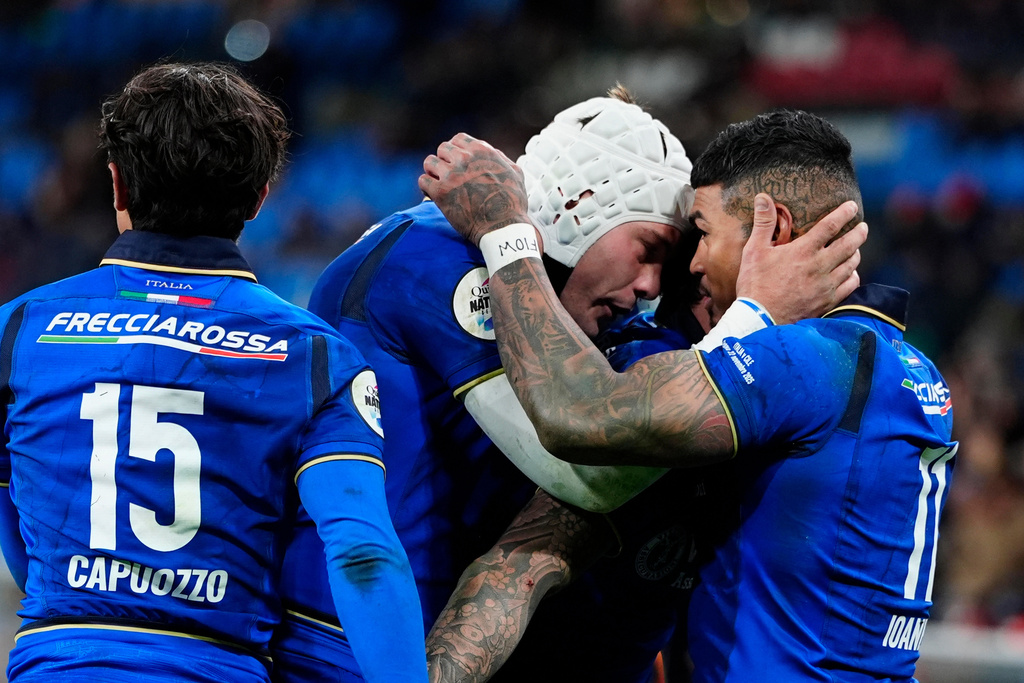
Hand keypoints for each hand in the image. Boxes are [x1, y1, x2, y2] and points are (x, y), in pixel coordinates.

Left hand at [419, 133, 531, 246]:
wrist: (502, 227)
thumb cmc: (512, 203)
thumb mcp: (515, 173)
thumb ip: (501, 158)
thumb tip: (492, 153)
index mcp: (481, 151)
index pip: (459, 139)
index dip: (456, 150)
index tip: (456, 161)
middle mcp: (464, 158)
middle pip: (442, 149)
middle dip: (444, 160)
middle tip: (447, 174)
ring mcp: (450, 174)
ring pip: (429, 162)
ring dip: (433, 172)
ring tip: (438, 182)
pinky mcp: (440, 192)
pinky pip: (423, 180)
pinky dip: (426, 187)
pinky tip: (433, 194)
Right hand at [736, 193, 866, 323]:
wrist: (760, 319)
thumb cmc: (755, 284)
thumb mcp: (754, 251)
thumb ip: (763, 223)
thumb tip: (762, 197)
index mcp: (803, 251)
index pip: (830, 226)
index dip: (844, 213)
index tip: (852, 206)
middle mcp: (819, 266)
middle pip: (849, 244)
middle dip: (859, 233)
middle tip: (862, 227)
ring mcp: (826, 285)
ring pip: (852, 264)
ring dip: (856, 253)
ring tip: (855, 248)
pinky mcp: (828, 301)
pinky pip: (851, 285)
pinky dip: (853, 275)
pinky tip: (850, 273)